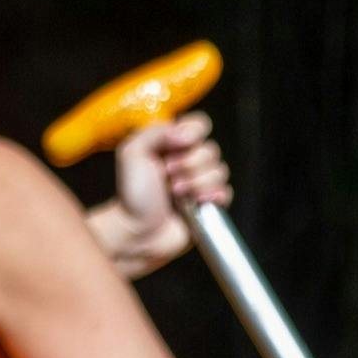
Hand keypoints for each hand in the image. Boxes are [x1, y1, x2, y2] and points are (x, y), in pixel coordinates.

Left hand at [90, 111, 229, 277]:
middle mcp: (188, 161)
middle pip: (212, 149)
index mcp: (172, 145)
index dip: (194, 133)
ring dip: (196, 183)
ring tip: (176, 194)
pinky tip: (194, 203)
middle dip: (190, 164)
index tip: (178, 143)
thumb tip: (186, 131)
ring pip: (220, 171)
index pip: (199, 125)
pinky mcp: (208, 205)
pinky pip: (226, 193)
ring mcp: (200, 183)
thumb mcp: (132, 153)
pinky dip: (212, 197)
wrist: (137, 232)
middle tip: (168, 176)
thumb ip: (156, 131)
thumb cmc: (131, 196)